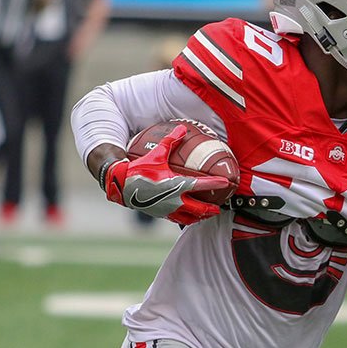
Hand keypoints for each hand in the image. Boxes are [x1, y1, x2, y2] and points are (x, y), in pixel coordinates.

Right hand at [103, 125, 228, 224]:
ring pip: (190, 218)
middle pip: (200, 208)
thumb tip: (182, 127)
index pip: (202, 185)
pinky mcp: (160, 214)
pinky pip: (177, 220)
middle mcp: (174, 200)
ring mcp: (167, 209)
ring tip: (207, 214)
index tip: (226, 183)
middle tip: (219, 207)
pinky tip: (189, 217)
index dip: (215, 184)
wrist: (120, 184)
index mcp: (177, 185)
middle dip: (211, 208)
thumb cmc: (139, 168)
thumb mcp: (156, 153)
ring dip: (200, 217)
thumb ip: (171, 140)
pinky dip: (186, 219)